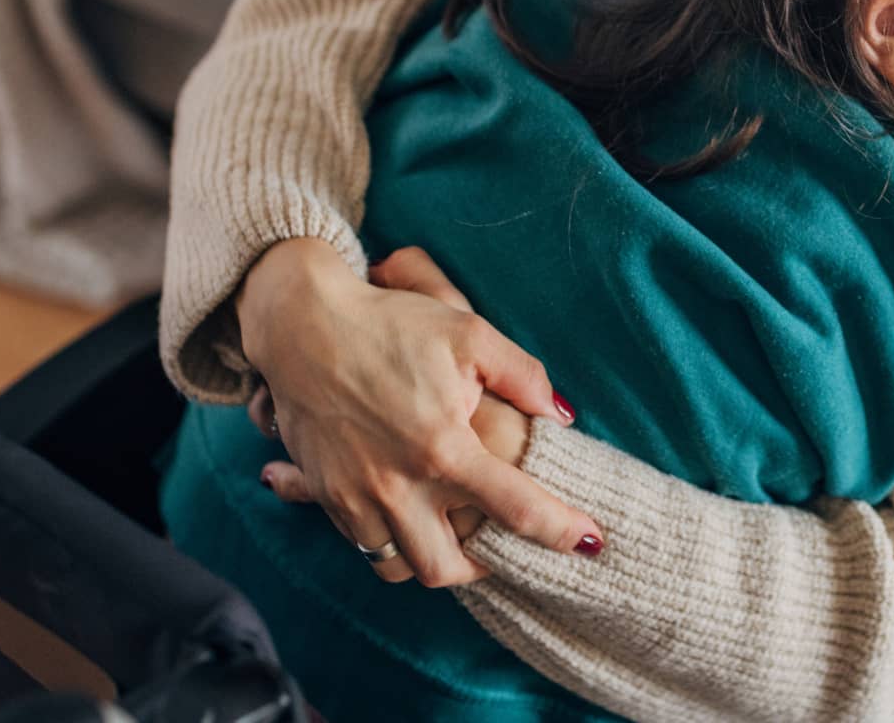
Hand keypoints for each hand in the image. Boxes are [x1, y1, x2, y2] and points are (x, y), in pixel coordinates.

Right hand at [237, 239, 601, 585]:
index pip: (517, 510)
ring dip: (430, 560)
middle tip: (501, 549)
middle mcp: (399, 483)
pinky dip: (389, 541)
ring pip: (396, 566)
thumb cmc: (391, 324)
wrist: (302, 325)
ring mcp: (356, 495)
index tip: (592, 541)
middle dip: (481, 570)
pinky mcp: (327, 493)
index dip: (563, 531)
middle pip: (446, 567)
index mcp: (443, 447)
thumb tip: (562, 415)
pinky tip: (408, 517)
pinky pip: (362, 542)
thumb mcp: (469, 333)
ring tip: (453, 540)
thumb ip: (523, 376)